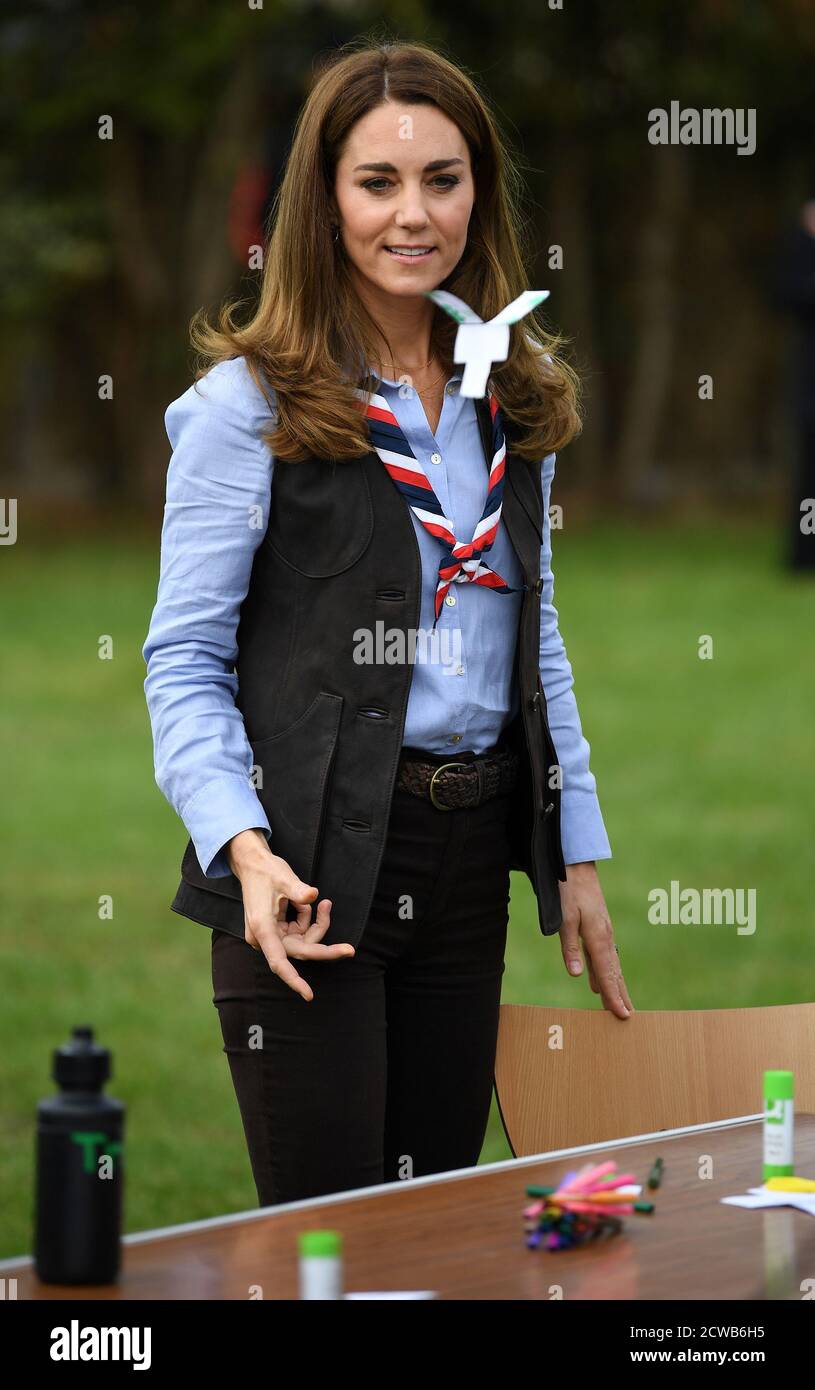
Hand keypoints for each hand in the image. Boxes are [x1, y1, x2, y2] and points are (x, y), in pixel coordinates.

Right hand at [225, 829, 354, 1001]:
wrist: (252, 864)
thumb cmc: (265, 871)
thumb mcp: (284, 878)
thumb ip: (298, 889)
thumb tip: (313, 895)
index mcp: (263, 929)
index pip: (280, 962)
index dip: (294, 980)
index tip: (309, 994)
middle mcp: (265, 937)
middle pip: (300, 950)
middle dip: (324, 945)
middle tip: (349, 950)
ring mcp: (271, 935)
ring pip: (303, 940)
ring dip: (314, 923)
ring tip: (319, 902)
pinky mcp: (276, 930)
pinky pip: (299, 932)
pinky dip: (307, 918)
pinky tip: (302, 901)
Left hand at [558, 861, 632, 1018]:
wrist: (576, 867)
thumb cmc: (569, 892)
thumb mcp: (565, 919)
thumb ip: (570, 948)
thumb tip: (577, 975)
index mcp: (598, 938)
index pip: (607, 974)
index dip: (613, 996)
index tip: (623, 1015)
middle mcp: (605, 938)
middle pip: (613, 973)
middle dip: (619, 995)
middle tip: (627, 1017)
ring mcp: (604, 933)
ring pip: (611, 966)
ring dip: (614, 986)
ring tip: (618, 1005)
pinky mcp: (599, 929)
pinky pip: (604, 957)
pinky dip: (605, 973)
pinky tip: (597, 982)